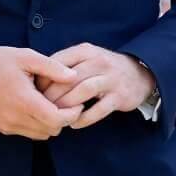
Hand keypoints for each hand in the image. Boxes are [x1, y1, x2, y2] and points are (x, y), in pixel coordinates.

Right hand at [0, 44, 80, 139]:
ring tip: (53, 103)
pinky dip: (38, 124)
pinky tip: (39, 107)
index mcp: (24, 100)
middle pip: (52, 130)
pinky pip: (28, 132)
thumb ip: (53, 68)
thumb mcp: (27, 57)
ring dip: (51, 123)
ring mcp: (7, 125)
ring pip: (41, 135)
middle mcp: (15, 117)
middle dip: (64, 119)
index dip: (72, 114)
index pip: (56, 120)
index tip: (78, 102)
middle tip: (68, 102)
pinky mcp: (3, 127)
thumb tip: (74, 76)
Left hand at [36, 44, 154, 129]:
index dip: (44, 79)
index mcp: (86, 51)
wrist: (140, 74)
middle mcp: (99, 62)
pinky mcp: (120, 96)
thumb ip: (66, 65)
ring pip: (83, 91)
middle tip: (42, 109)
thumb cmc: (104, 69)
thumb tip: (37, 80)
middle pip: (69, 78)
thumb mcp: (87, 57)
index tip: (35, 93)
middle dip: (52, 96)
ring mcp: (111, 79)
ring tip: (57, 116)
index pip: (58, 62)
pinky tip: (74, 123)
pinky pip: (99, 109)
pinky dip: (84, 118)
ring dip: (67, 106)